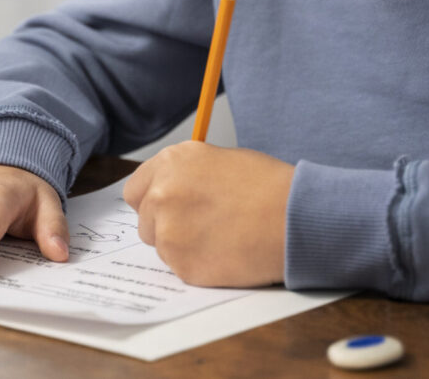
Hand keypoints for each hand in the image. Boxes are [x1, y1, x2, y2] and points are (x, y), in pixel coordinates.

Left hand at [123, 142, 294, 286]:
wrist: (293, 218)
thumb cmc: (268, 187)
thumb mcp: (221, 160)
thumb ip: (188, 174)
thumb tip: (176, 188)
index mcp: (171, 162)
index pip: (136, 190)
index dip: (152, 201)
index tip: (166, 209)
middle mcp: (162, 194)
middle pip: (145, 221)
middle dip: (166, 226)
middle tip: (201, 227)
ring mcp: (169, 232)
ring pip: (163, 248)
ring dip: (184, 246)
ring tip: (222, 237)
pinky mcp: (182, 265)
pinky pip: (181, 268)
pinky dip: (199, 265)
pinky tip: (226, 252)